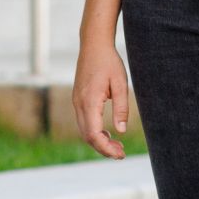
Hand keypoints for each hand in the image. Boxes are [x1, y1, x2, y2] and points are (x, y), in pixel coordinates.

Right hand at [73, 36, 132, 159]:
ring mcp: (76, 101)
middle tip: (121, 154)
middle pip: (87, 136)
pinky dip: (94, 132)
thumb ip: (121, 108)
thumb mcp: (120, 84)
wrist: (93, 44)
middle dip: (104, 148)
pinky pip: (84, 122)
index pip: (94, 134)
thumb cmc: (109, 62)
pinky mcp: (78, 99)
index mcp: (89, 101)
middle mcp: (79, 104)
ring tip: (117, 146)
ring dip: (99, 141)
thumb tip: (121, 131)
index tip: (121, 154)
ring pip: (84, 130)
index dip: (106, 148)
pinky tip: (107, 133)